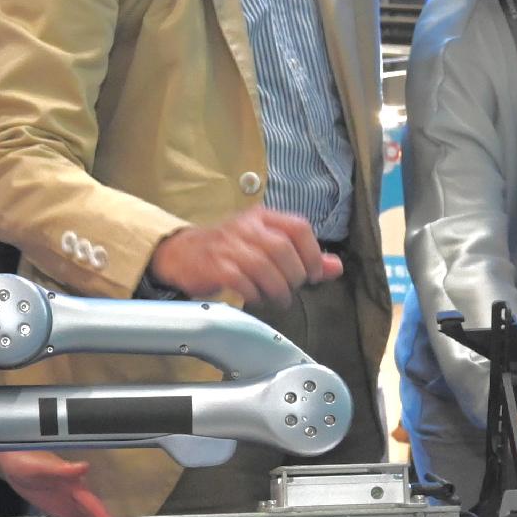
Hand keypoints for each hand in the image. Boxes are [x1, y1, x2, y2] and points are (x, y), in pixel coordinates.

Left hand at [0, 448, 128, 516]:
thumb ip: (63, 468)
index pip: (93, 505)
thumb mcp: (43, 465)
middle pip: (97, 515)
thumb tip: (83, 467)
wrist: (12, 462)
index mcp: (75, 485)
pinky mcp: (60, 510)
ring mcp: (69, 504)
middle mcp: (76, 495)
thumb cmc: (26, 458)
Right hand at [146, 209, 337, 306]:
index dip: (312, 253)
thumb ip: (302, 256)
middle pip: (283, 249)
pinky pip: (242, 281)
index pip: (298, 227)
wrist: (182, 254)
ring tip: (279, 299)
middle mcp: (247, 226)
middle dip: (294, 275)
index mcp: (263, 217)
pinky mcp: (214, 265)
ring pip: (264, 265)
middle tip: (292, 289)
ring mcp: (229, 245)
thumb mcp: (266, 246)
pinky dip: (254, 293)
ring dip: (277, 289)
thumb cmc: (229, 251)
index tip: (313, 275)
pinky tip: (256, 297)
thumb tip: (335, 267)